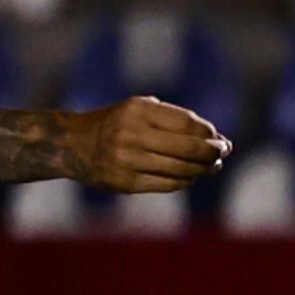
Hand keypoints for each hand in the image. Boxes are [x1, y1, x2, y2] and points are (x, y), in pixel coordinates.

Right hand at [60, 96, 228, 193]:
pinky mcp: (125, 183)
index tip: (221, 139)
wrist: (71, 144)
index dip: (210, 133)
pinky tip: (192, 176)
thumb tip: (219, 139)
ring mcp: (127, 160)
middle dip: (213, 152)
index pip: (188, 124)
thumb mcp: (140, 110)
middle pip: (189, 148)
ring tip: (212, 166)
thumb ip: (176, 120)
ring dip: (204, 169)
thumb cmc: (117, 123)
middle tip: (223, 153)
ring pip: (182, 169)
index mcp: (137, 111)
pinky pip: (168, 184)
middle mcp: (131, 134)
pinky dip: (186, 181)